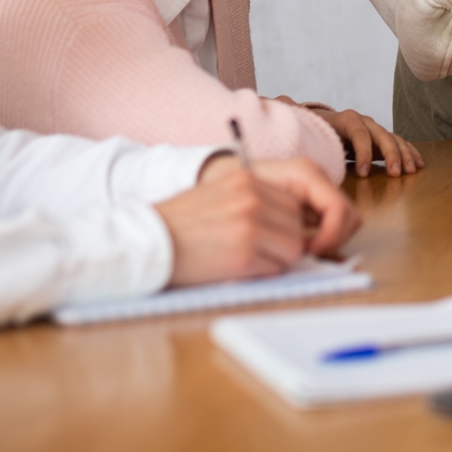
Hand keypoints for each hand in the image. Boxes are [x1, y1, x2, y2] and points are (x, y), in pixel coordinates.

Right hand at [158, 157, 361, 285]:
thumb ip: (260, 200)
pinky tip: (236, 266)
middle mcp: (253, 196)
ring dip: (277, 259)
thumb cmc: (183, 225)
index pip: (297, 200)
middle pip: (299, 225)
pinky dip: (263, 272)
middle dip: (287, 242)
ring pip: (294, 248)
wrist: (147, 243)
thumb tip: (304, 225)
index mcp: (248, 179)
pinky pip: (276, 267)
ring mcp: (250, 224)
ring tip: (244, 257)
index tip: (297, 235)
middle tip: (257, 250)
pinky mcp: (244, 252)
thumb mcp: (222, 196)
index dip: (297, 222)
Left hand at [316, 108, 424, 177]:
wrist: (323, 123)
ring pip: (394, 139)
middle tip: (395, 173)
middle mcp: (365, 121)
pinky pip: (400, 143)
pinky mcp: (382, 137)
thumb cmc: (319, 135)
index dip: (363, 153)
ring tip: (410, 171)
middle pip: (382, 135)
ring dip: (404, 155)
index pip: (359, 134)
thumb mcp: (316, 139)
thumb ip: (322, 149)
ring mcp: (376, 128)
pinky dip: (410, 153)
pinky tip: (418, 164)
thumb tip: (321, 166)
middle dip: (391, 155)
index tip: (363, 174)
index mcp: (346, 120)